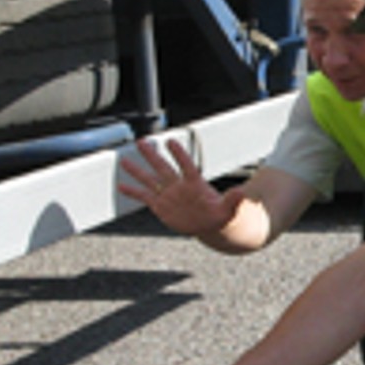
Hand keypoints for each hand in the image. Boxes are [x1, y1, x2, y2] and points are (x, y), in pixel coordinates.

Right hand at [118, 137, 239, 239]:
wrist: (210, 223)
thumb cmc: (220, 214)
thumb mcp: (229, 209)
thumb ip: (233, 201)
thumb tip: (243, 194)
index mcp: (195, 185)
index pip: (186, 166)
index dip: (179, 155)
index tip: (171, 142)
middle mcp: (179, 187)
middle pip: (163, 168)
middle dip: (152, 156)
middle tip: (142, 141)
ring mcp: (168, 195)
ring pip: (150, 180)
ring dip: (138, 171)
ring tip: (124, 160)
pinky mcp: (161, 206)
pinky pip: (144, 197)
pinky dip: (133, 192)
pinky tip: (121, 185)